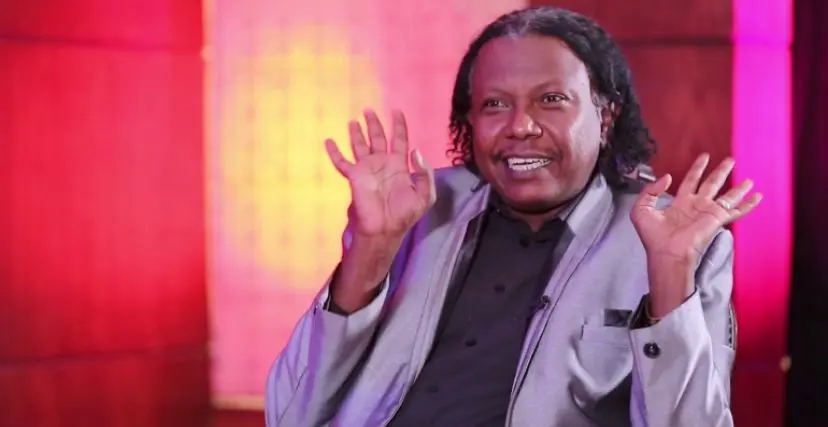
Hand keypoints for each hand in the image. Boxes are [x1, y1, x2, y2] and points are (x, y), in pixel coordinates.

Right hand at [324, 109, 435, 312]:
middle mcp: (382, 163)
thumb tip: (415, 151)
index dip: (399, 125)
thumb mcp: (425, 195)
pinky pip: (342, 162)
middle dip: (374, 124)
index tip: (397, 111)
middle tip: (368, 109)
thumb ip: (424, 173)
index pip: (400, 140)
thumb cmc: (405, 214)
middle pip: (378, 138)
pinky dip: (334, 152)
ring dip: (357, 133)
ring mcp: (367, 169)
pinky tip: (329, 141)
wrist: (384, 228)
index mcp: (400, 165)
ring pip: (360, 145)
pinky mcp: (354, 176)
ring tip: (353, 120)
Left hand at [630, 154, 761, 316]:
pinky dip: (748, 204)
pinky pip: (736, 210)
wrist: (666, 252)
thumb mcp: (641, 209)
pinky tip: (758, 197)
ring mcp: (708, 212)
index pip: (691, 180)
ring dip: (738, 187)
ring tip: (748, 178)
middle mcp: (696, 205)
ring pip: (727, 195)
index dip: (697, 168)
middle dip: (721, 171)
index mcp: (679, 202)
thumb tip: (668, 177)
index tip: (704, 157)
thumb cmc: (653, 236)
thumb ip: (650, 190)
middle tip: (730, 160)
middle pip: (712, 183)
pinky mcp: (717, 220)